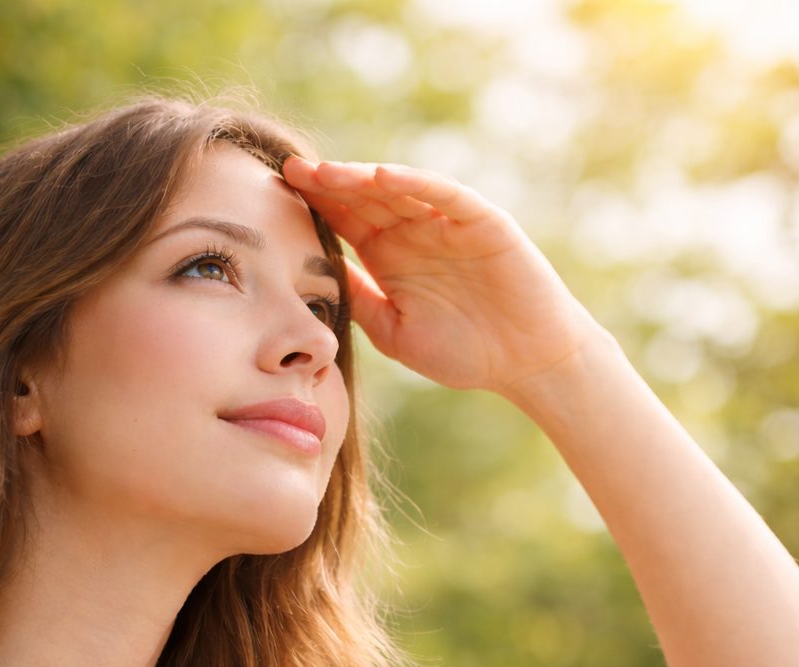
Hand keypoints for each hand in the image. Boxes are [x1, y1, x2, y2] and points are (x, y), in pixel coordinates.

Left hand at [280, 156, 608, 396]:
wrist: (527, 364)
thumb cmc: (465, 353)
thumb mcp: (394, 331)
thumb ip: (359, 301)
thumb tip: (311, 280)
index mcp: (390, 256)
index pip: (344, 220)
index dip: (312, 205)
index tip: (272, 194)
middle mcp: (415, 231)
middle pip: (364, 197)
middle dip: (328, 184)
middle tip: (289, 170)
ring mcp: (448, 223)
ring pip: (399, 189)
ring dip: (362, 178)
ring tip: (327, 171)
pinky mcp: (482, 222)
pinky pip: (446, 195)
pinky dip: (417, 183)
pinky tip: (384, 177)